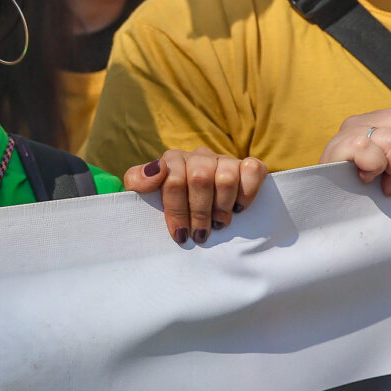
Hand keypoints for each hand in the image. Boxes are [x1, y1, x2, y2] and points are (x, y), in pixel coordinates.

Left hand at [127, 148, 268, 243]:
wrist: (202, 205)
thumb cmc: (173, 203)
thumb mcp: (147, 194)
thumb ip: (138, 181)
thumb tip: (156, 171)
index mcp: (173, 160)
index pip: (173, 180)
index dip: (176, 210)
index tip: (180, 233)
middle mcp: (199, 156)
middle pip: (199, 179)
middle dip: (199, 212)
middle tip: (200, 234)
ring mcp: (224, 159)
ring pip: (225, 177)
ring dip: (222, 206)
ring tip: (219, 223)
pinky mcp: (247, 165)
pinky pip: (252, 170)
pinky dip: (247, 192)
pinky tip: (239, 208)